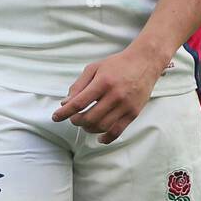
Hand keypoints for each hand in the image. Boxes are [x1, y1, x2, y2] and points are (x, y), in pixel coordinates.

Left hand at [52, 43, 166, 143]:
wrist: (145, 62)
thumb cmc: (117, 64)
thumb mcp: (94, 68)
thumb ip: (78, 85)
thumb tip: (65, 103)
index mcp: (103, 82)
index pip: (79, 103)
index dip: (64, 112)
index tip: (56, 117)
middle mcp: (115, 95)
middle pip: (89, 118)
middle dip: (76, 121)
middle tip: (74, 118)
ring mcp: (125, 105)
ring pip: (101, 126)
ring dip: (88, 128)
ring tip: (85, 123)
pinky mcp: (133, 113)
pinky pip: (117, 131)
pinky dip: (106, 138)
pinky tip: (99, 137)